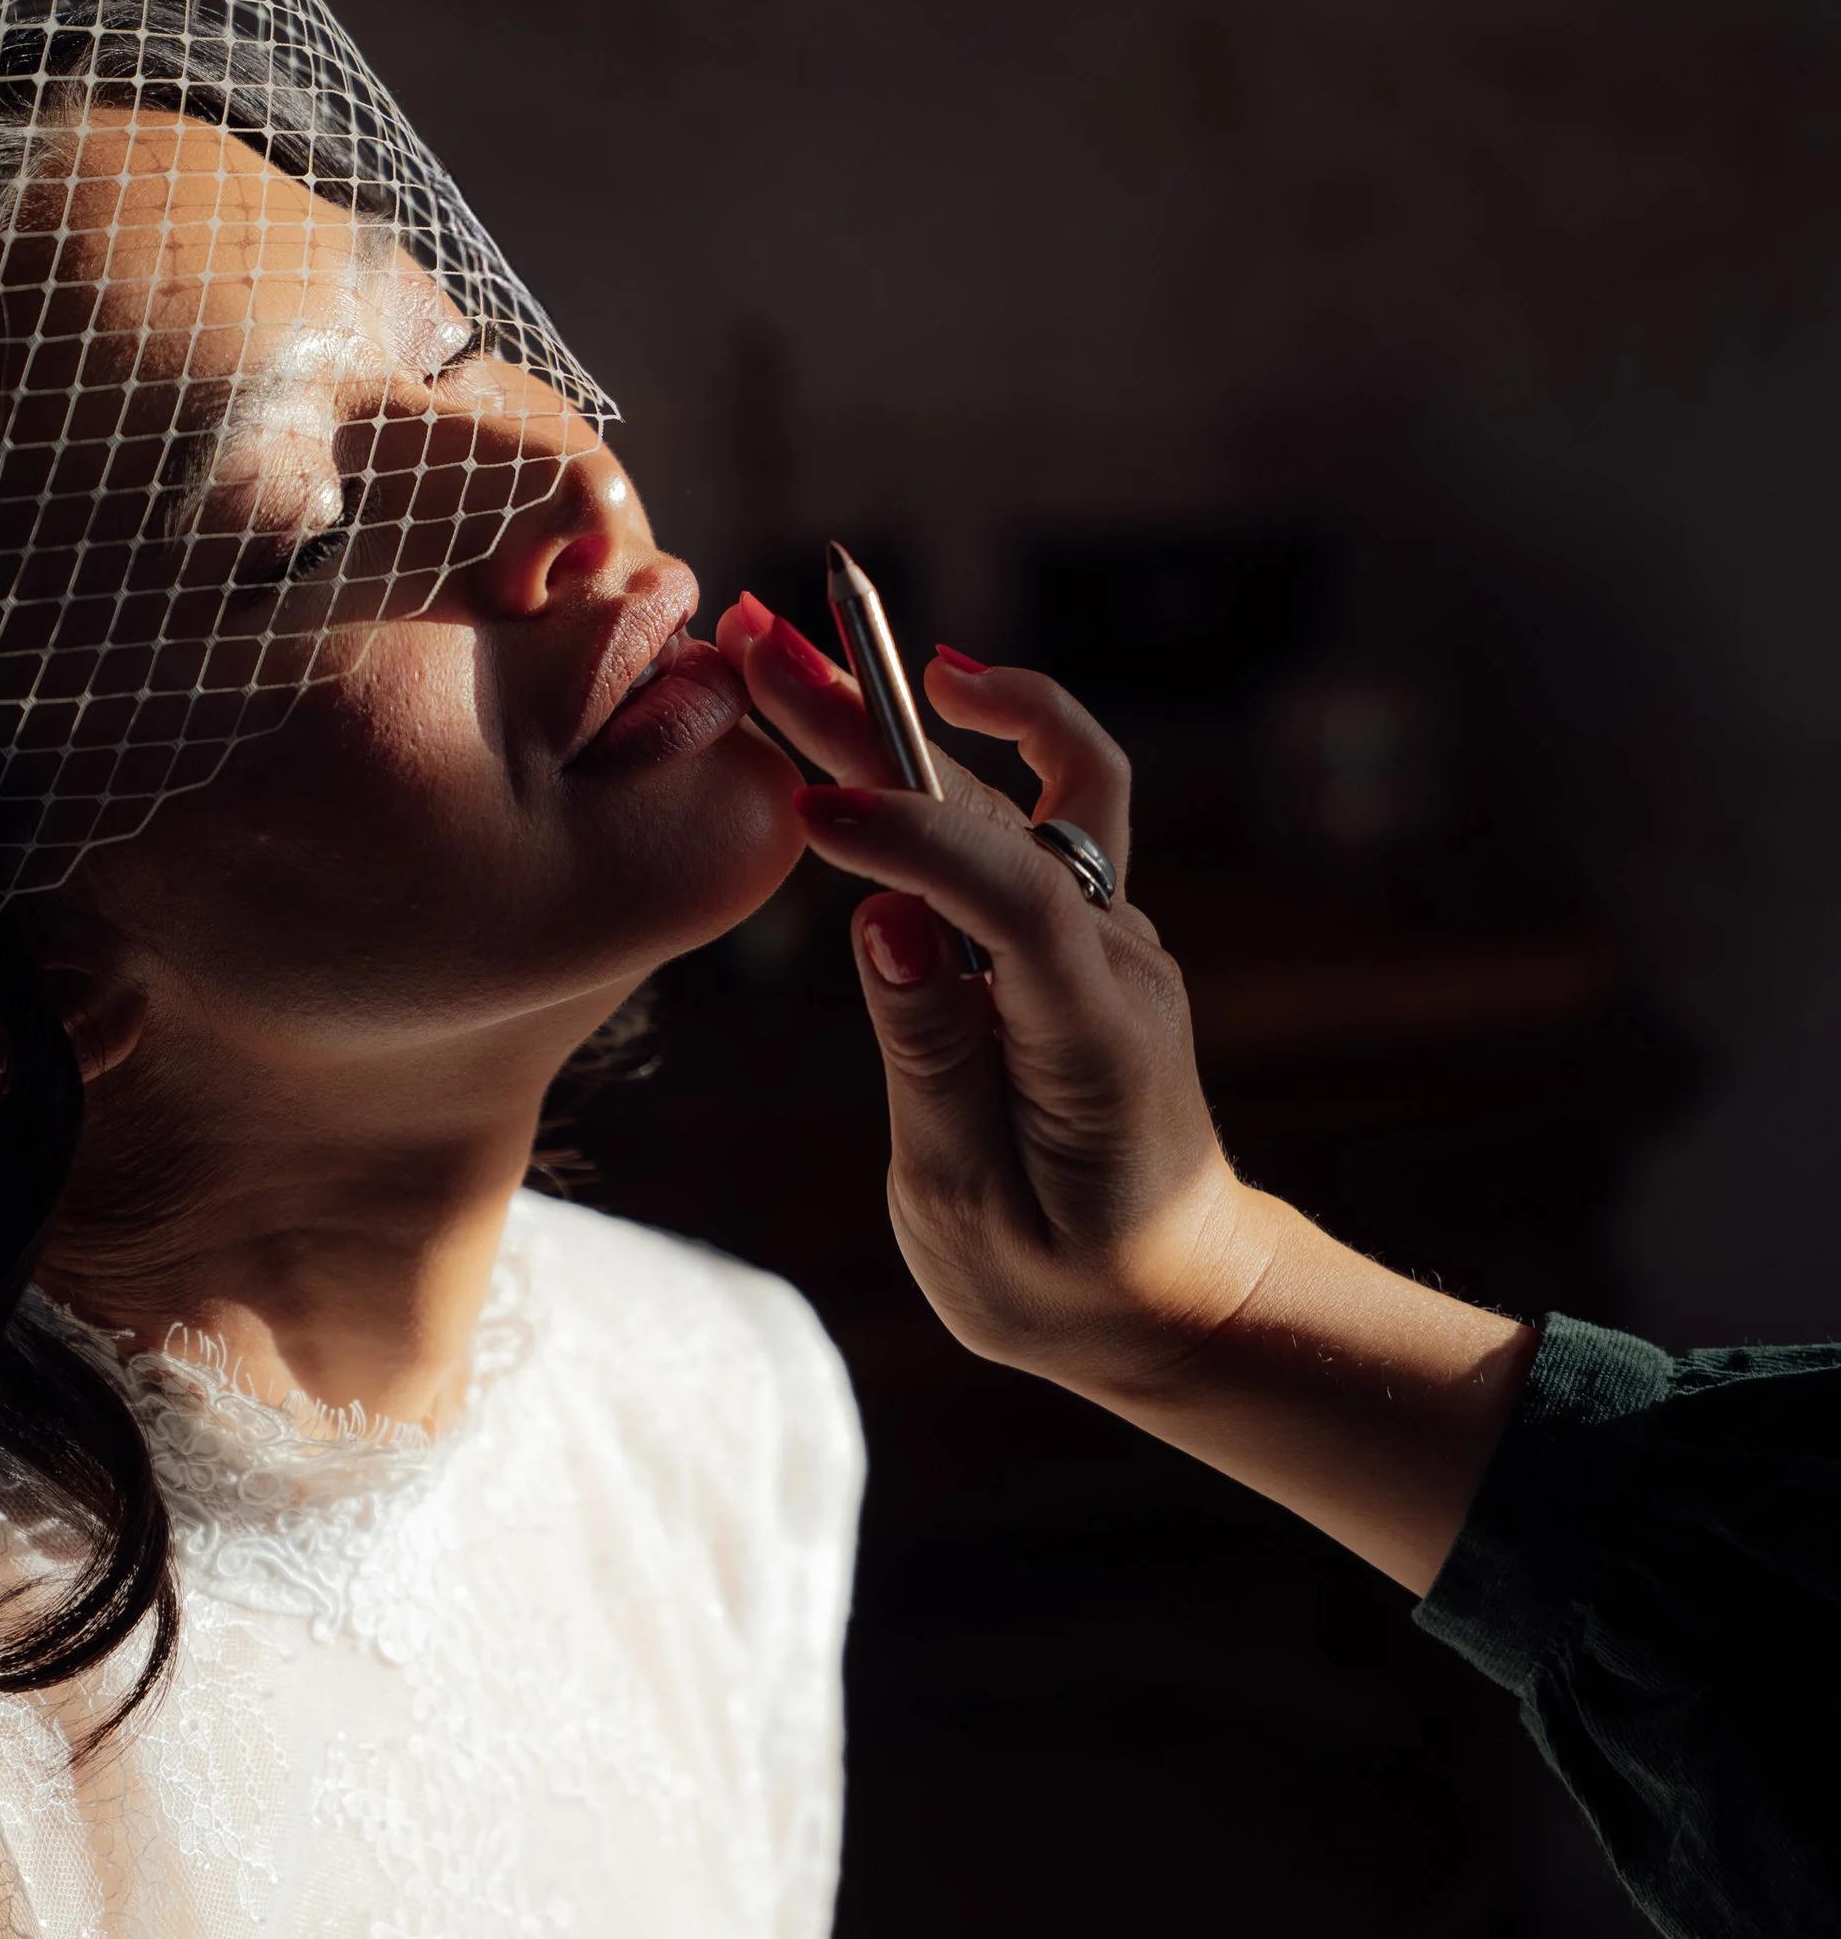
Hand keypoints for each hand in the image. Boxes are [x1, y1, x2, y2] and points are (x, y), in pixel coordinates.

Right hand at [714, 597, 1532, 1588]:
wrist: (1169, 1297)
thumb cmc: (1063, 1278)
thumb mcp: (971, 1206)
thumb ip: (931, 1056)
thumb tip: (883, 921)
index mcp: (1094, 1035)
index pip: (1009, 899)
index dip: (912, 843)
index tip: (810, 810)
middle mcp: (1113, 958)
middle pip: (999, 807)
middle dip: (874, 719)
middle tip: (768, 640)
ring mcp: (1104, 935)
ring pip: (1005, 791)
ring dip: (895, 711)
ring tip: (790, 647)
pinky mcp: (1076, 934)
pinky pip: (1020, 817)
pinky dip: (954, 748)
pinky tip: (911, 693)